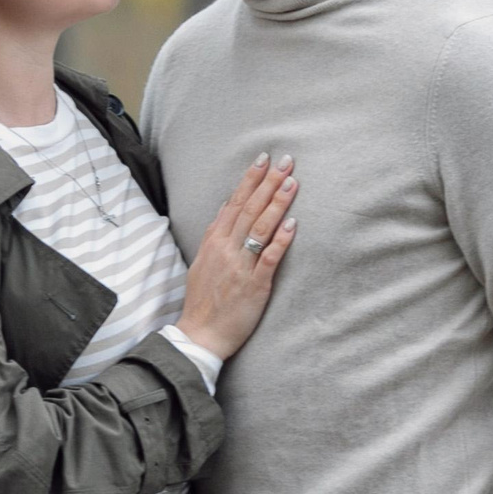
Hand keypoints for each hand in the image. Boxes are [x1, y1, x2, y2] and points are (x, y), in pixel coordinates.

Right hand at [175, 154, 298, 359]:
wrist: (200, 334)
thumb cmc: (203, 299)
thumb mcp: (202, 260)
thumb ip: (215, 233)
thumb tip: (226, 205)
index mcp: (214, 241)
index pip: (234, 202)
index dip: (250, 180)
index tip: (264, 159)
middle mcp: (226, 249)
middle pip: (249, 209)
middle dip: (268, 183)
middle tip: (286, 161)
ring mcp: (240, 267)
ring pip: (259, 228)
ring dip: (276, 204)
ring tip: (292, 183)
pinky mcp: (254, 285)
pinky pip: (268, 258)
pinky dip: (280, 240)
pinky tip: (292, 224)